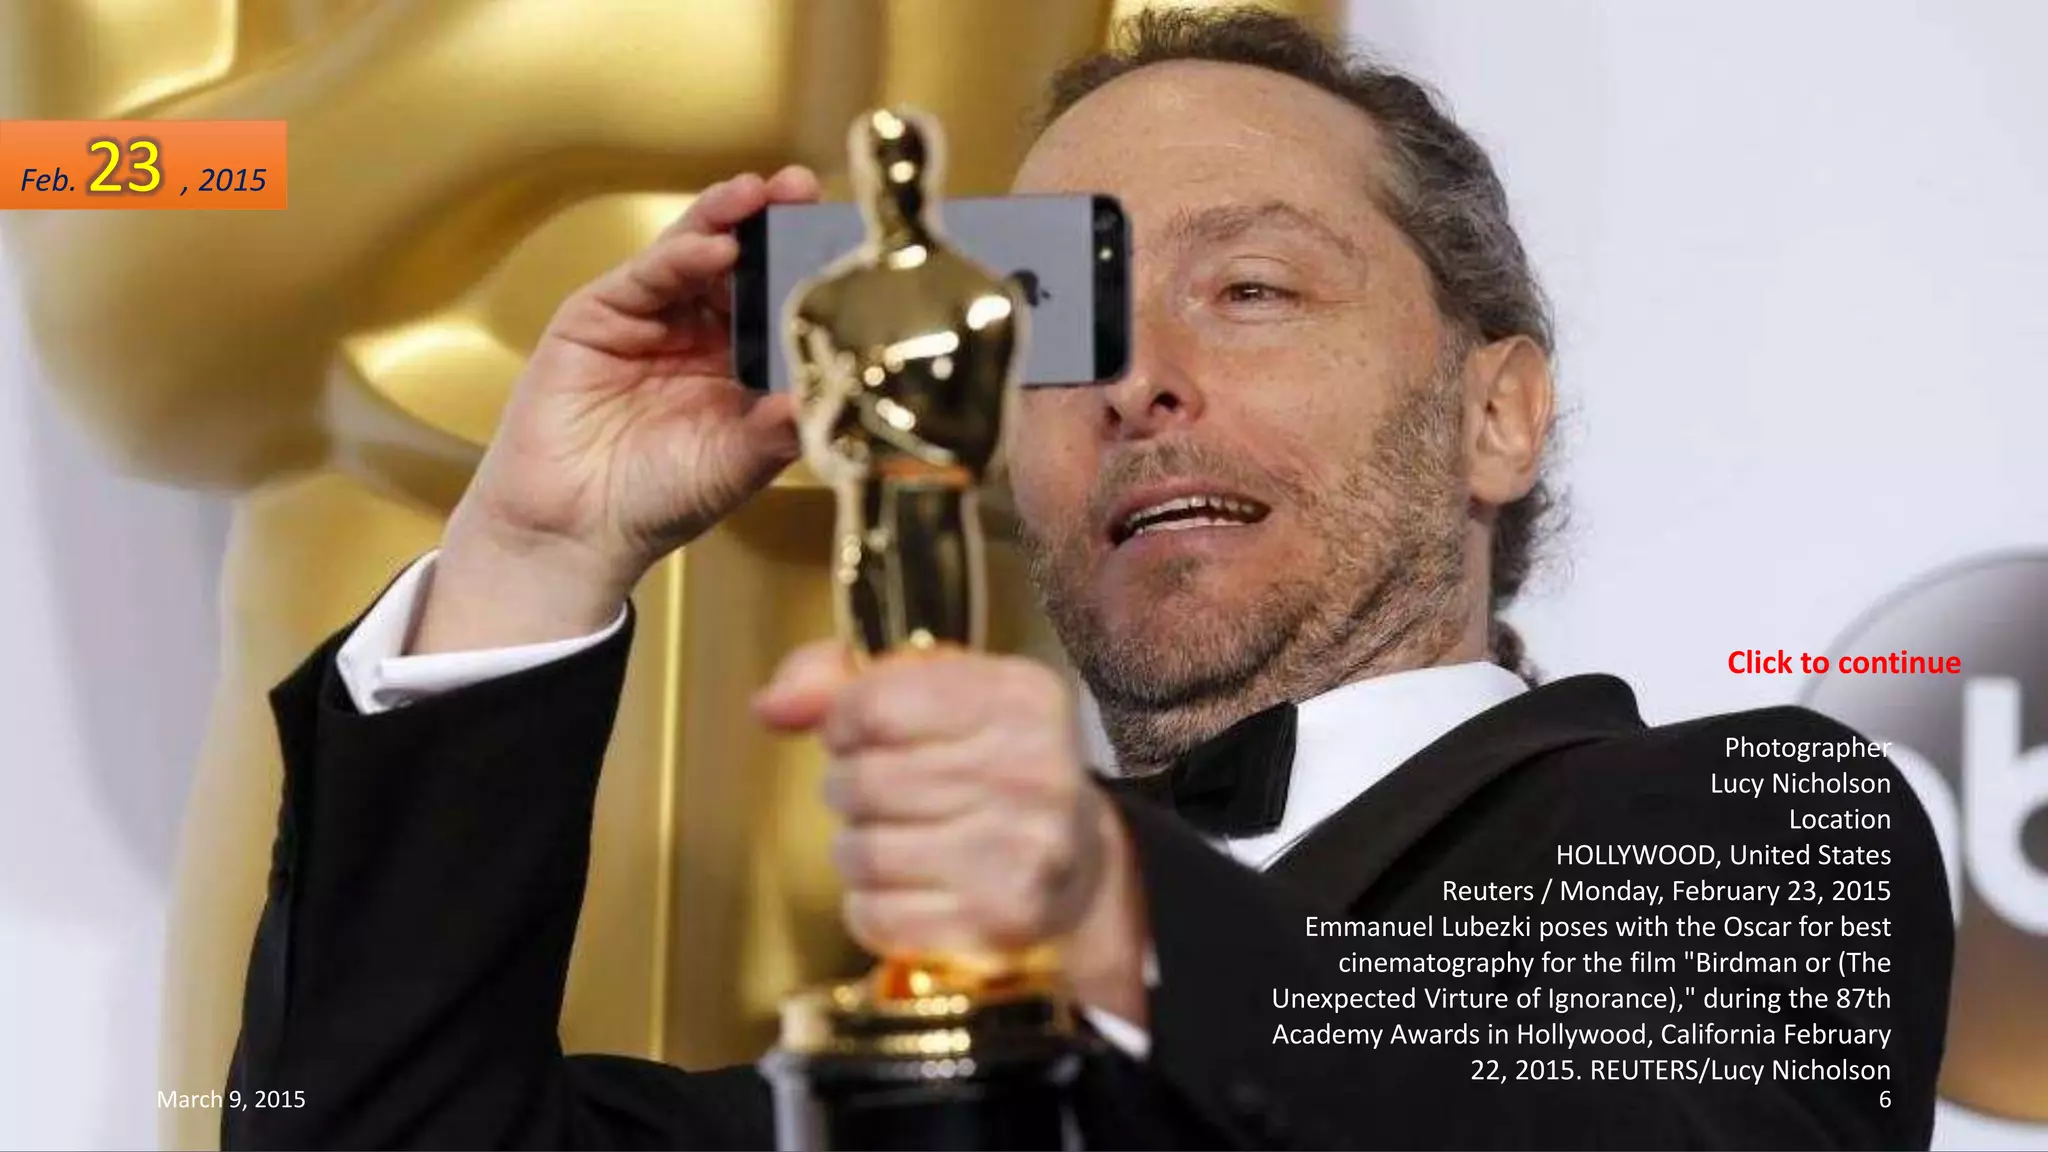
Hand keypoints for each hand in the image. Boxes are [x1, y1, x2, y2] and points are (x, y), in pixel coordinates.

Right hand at [415, 167, 819, 652]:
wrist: (575, 531)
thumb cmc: (658, 501)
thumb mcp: (736, 463)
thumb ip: (781, 426)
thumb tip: (838, 394)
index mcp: (739, 365)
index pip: (779, 301)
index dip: (807, 267)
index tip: (846, 237)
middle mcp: (696, 334)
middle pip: (739, 263)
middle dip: (772, 224)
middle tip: (804, 189)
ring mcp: (647, 321)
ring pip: (692, 254)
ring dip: (727, 220)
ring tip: (763, 193)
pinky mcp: (597, 317)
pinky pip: (644, 277)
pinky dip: (680, 257)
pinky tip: (715, 244)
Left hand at [754, 642, 1150, 1023]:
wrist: (1077, 870)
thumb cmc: (987, 766)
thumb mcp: (938, 693)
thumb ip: (842, 680)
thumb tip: (770, 707)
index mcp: (1020, 697)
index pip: (874, 704)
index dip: (845, 721)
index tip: (863, 732)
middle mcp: (1034, 771)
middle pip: (863, 780)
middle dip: (851, 787)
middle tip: (885, 793)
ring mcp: (1021, 854)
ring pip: (862, 851)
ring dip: (857, 848)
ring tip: (895, 839)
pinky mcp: (997, 924)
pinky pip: (875, 915)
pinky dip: (870, 906)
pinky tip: (907, 888)